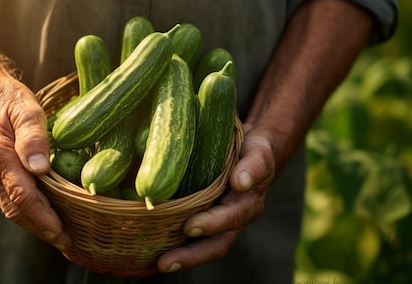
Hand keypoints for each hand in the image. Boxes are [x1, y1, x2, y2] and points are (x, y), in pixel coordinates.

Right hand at [0, 71, 71, 250]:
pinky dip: (29, 212)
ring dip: (36, 224)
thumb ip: (33, 136)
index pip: (21, 196)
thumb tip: (40, 167)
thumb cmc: (6, 97)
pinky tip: (46, 217)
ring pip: (12, 208)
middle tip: (68, 243)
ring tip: (61, 236)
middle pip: (16, 209)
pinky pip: (11, 199)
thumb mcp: (25, 107)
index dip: (42, 217)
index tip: (60, 232)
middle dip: (42, 228)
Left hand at [157, 124, 275, 272]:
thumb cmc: (253, 150)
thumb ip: (255, 165)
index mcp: (248, 203)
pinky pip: (190, 235)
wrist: (254, 146)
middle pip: (217, 242)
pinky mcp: (203, 216)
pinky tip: (152, 249)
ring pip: (204, 245)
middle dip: (192, 254)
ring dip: (183, 256)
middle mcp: (235, 217)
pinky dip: (173, 243)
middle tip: (167, 262)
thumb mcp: (259, 152)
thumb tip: (241, 183)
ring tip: (161, 264)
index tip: (190, 227)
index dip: (213, 224)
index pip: (232, 217)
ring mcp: (219, 220)